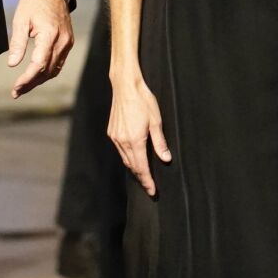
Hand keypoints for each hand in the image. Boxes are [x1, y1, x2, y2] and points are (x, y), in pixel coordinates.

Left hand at [6, 0, 72, 97]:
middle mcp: (62, 41)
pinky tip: (36, 75)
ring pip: (54, 69)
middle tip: (16, 92)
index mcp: (50, 35)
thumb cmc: (33, 2)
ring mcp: (67, 42)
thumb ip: (17, 43)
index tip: (16, 88)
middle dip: (31, 83)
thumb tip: (12, 64)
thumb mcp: (21, 20)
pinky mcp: (68, 42)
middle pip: (47, 71)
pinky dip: (47, 71)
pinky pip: (59, 62)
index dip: (27, 79)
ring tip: (23, 87)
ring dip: (39, 80)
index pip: (39, 64)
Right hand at [108, 71, 170, 195]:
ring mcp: (115, 137)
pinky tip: (134, 158)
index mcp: (135, 140)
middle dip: (141, 178)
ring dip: (134, 169)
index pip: (142, 167)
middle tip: (150, 187)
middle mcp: (122, 141)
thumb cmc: (143, 100)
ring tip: (143, 176)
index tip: (153, 191)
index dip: (147, 181)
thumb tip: (166, 159)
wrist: (125, 86)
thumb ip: (160, 142)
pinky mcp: (112, 132)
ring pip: (125, 159)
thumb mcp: (156, 121)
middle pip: (132, 166)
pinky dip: (127, 158)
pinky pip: (120, 150)